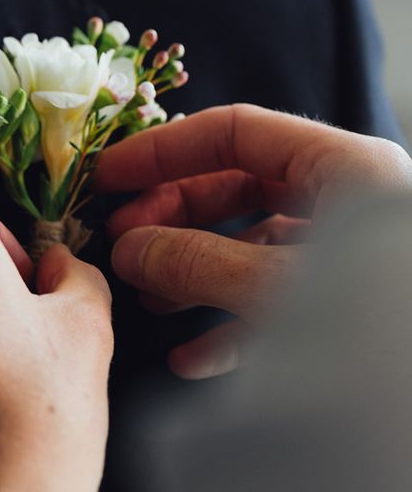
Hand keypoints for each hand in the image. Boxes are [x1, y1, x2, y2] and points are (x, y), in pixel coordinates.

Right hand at [95, 104, 411, 378]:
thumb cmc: (382, 325)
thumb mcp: (278, 286)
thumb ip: (198, 261)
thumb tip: (128, 249)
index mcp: (340, 167)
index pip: (233, 132)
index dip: (163, 150)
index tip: (109, 177)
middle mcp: (341, 201)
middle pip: (235, 186)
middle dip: (173, 215)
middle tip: (123, 245)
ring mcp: (340, 255)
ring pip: (248, 245)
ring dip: (193, 271)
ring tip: (149, 301)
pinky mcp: (340, 306)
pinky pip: (271, 301)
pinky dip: (227, 325)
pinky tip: (192, 359)